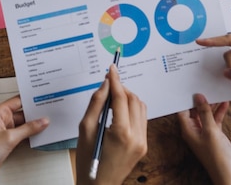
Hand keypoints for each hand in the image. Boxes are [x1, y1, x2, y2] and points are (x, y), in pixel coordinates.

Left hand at [0, 96, 48, 184]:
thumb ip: (28, 129)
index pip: (19, 100)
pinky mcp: (6, 142)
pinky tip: (39, 135)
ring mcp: (4, 131)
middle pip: (23, 113)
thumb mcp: (9, 138)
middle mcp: (1, 119)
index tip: (45, 97)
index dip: (32, 99)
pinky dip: (30, 136)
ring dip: (34, 126)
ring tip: (49, 124)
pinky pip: (22, 135)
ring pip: (24, 125)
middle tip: (52, 111)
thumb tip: (42, 121)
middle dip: (36, 113)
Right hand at [76, 65, 146, 184]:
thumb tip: (105, 84)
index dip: (116, 80)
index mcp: (121, 133)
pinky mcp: (144, 145)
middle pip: (134, 100)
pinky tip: (119, 112)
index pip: (121, 98)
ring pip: (141, 107)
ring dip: (128, 99)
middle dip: (122, 89)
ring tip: (112, 100)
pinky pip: (142, 119)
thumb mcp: (85, 130)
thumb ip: (96, 104)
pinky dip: (132, 110)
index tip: (112, 68)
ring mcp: (143, 141)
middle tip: (108, 86)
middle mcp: (137, 136)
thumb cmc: (88, 161)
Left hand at [177, 94, 230, 184]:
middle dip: (199, 99)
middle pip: (194, 111)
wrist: (230, 176)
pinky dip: (219, 113)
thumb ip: (204, 113)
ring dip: (211, 105)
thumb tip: (198, 97)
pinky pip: (214, 121)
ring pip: (206, 115)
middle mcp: (194, 132)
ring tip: (216, 91)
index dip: (185, 98)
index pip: (182, 110)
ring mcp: (205, 134)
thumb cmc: (218, 158)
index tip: (190, 86)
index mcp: (188, 131)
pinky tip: (224, 103)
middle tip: (205, 85)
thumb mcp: (211, 131)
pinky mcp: (215, 137)